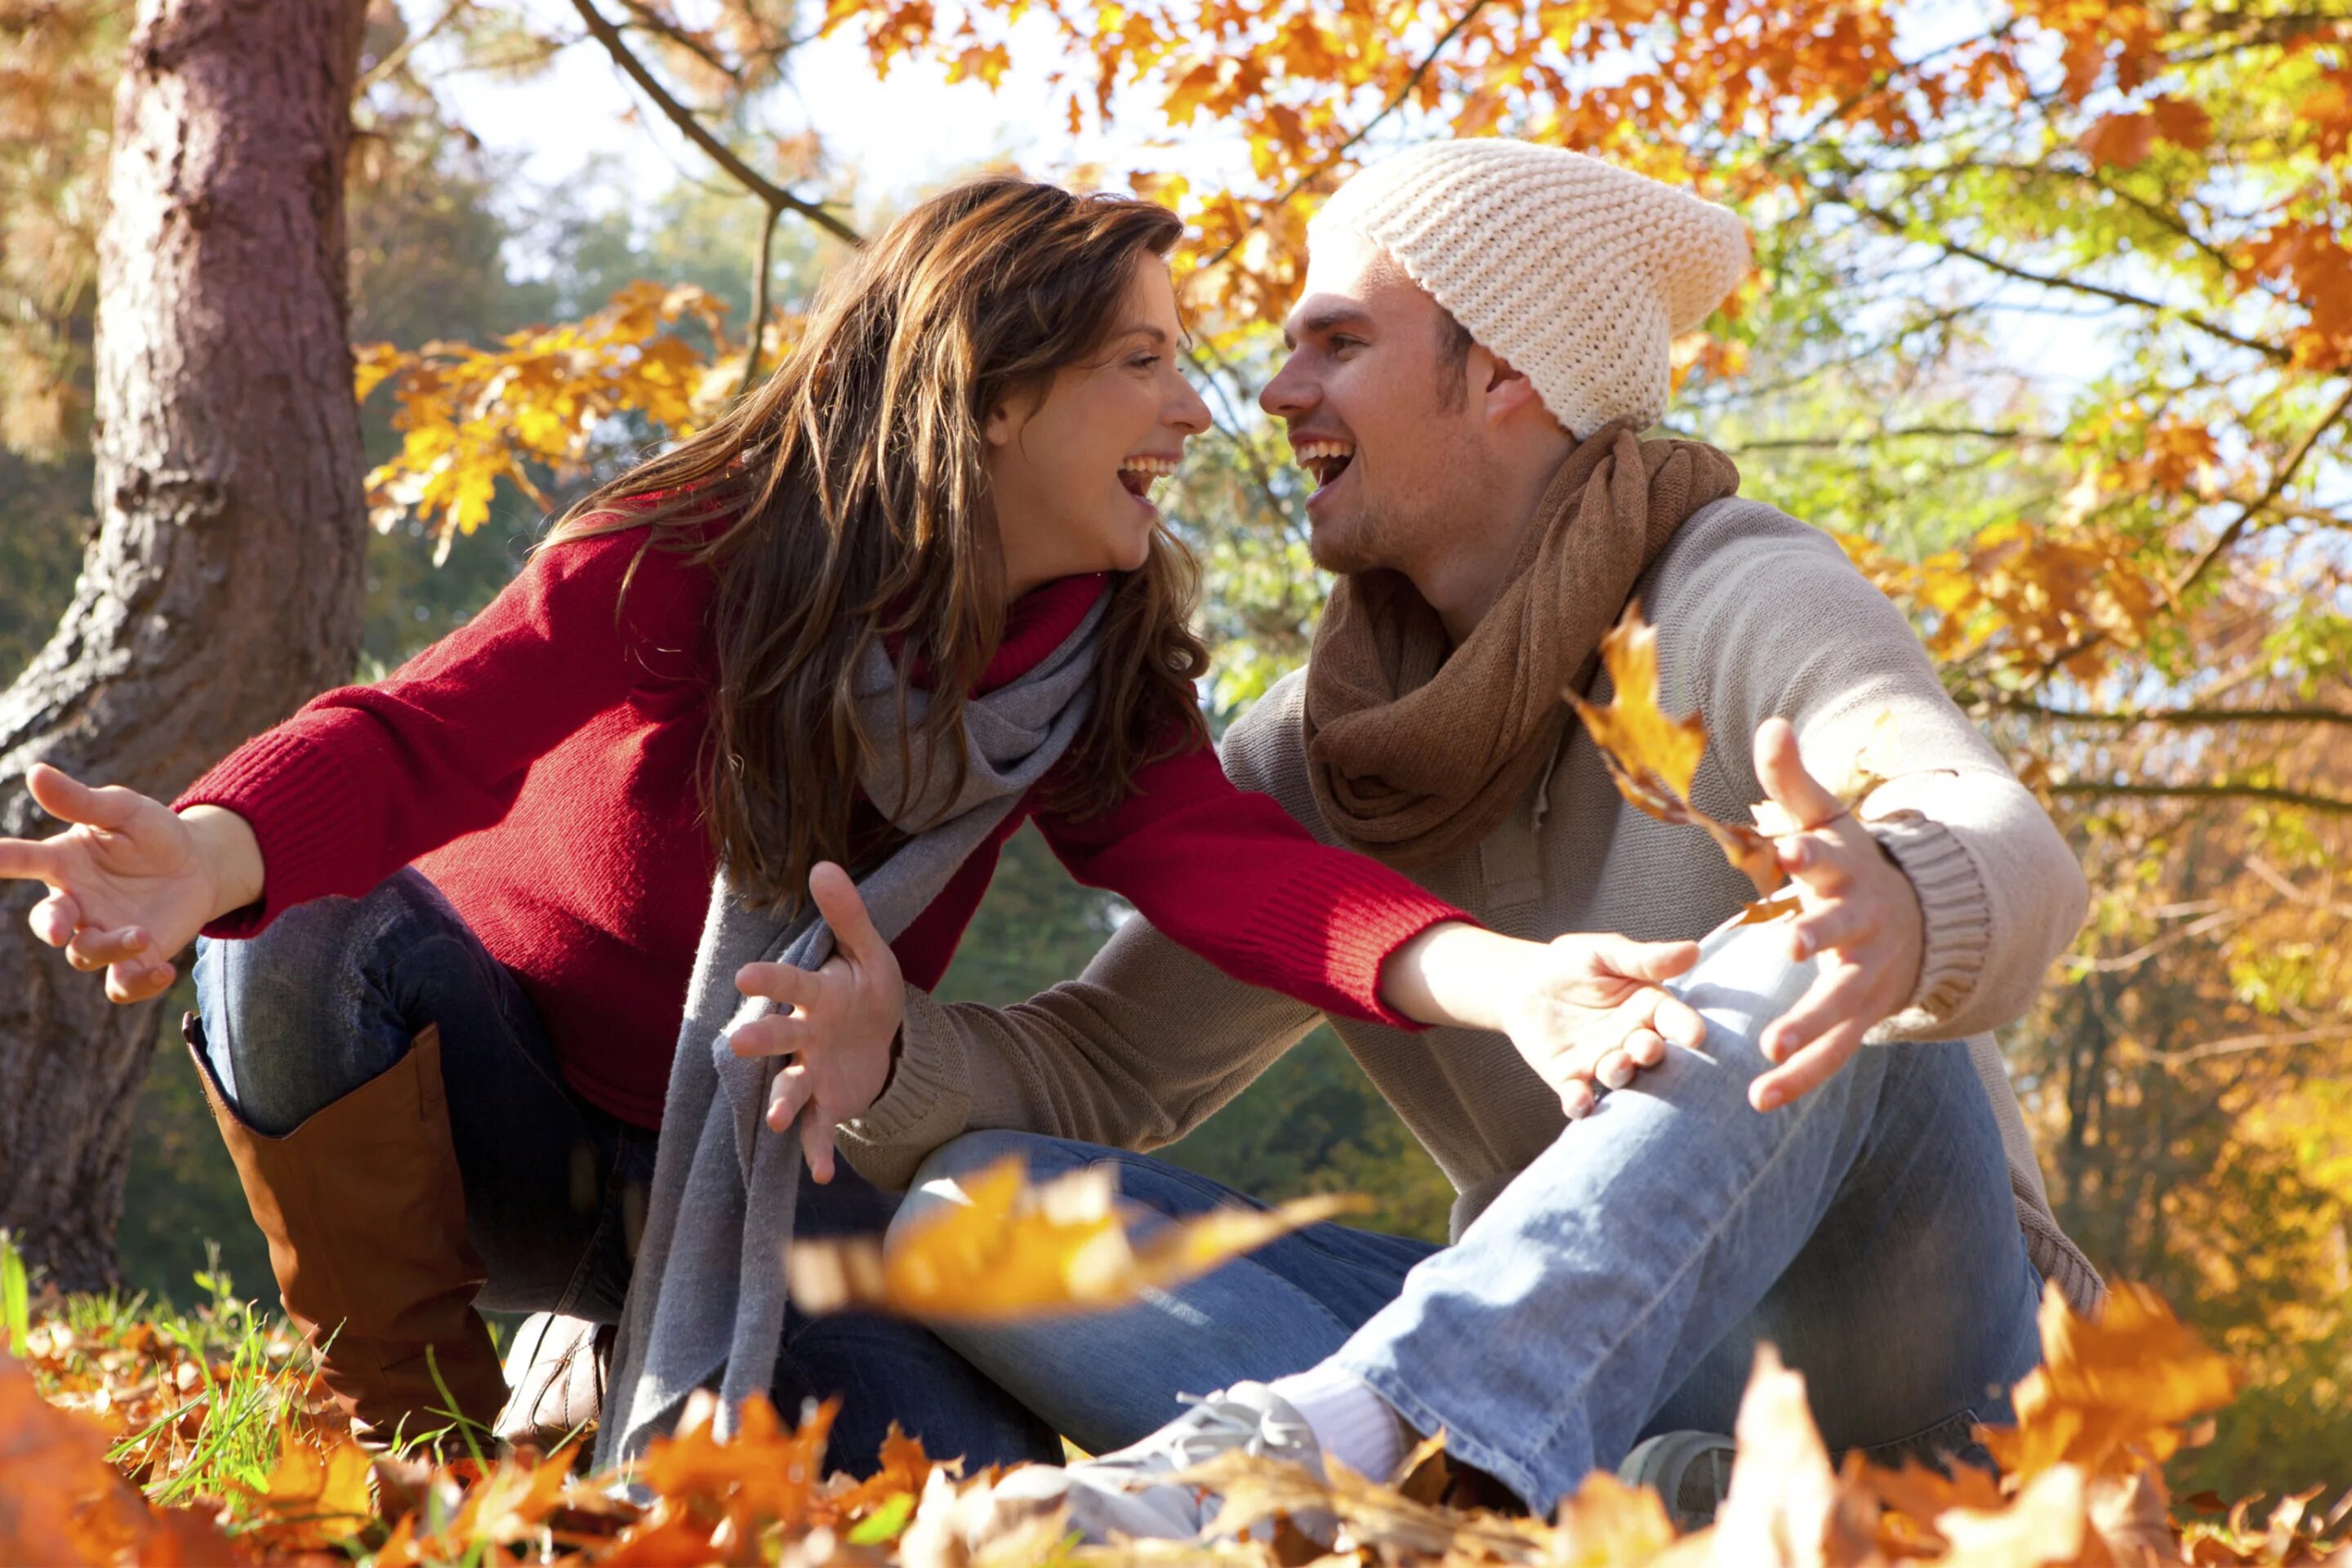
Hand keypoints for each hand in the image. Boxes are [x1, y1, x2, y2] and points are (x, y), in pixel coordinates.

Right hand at [0, 764, 252, 1002]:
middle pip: (48, 922)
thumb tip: (35, 772)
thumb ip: (80, 801)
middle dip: (48, 926)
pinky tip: (166, 971)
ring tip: (141, 934)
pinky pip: (123, 984)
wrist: (198, 865)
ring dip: (109, 948)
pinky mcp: (134, 958)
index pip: (22, 860)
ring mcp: (102, 933)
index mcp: (63, 863)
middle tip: (57, 929)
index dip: (0, 859)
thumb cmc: (152, 834)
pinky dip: (140, 985)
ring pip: (86, 955)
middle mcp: (76, 903)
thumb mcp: (123, 810)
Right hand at [730, 861, 904, 1182]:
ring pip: (791, 1086)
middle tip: (736, 1044)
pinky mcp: (827, 1102)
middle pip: (779, 1036)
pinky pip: (820, 1128)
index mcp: (817, 993)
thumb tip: (823, 864)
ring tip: (776, 1122)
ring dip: (783, 1103)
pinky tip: (822, 1174)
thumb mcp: (869, 951)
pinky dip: (818, 1151)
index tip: (745, 977)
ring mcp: (812, 1070)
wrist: (879, 1040)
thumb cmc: (865, 990)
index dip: (770, 981)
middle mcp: (805, 1034)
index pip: (792, 984)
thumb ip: (848, 914)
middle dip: (761, 1040)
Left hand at [1492, 933, 1707, 1118]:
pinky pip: (1580, 1098)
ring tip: (1616, 1065)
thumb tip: (1692, 949)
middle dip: (1651, 1053)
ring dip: (1620, 1074)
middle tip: (1647, 1048)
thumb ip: (1644, 958)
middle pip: (1651, 1053)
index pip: (1675, 1019)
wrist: (1525, 982)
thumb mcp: (1606, 952)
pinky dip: (1581, 1104)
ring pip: (1620, 1077)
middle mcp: (1633, 1040)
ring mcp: (1604, 1063)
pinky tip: (1580, 1102)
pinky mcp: (1572, 1080)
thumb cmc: (1574, 963)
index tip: (1695, 1035)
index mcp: (1650, 1008)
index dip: (1686, 1028)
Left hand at [1749, 716, 1925, 1111]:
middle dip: (1819, 935)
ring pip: (1840, 1005)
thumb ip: (1792, 779)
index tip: (1788, 848)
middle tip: (1790, 946)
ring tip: (1768, 1048)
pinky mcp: (1861, 1018)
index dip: (1810, 852)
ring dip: (1808, 1026)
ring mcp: (1866, 976)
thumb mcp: (1825, 819)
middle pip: (1841, 931)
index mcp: (1849, 874)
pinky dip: (1800, 1079)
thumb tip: (1772, 724)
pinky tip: (1759, 1101)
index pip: (1828, 859)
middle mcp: (1862, 926)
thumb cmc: (1853, 865)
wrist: (1920, 919)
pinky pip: (1832, 1055)